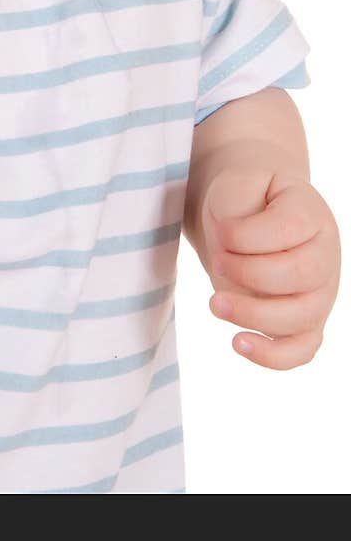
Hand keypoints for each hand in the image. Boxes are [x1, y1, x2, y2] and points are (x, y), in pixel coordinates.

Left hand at [201, 168, 340, 368]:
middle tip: (217, 263)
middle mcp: (324, 256)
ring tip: (215, 304)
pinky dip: (272, 355)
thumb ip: (237, 209)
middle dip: (249, 273)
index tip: (221, 232)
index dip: (246, 235)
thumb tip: (231, 253)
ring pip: (301, 318)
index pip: (288, 228)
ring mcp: (320, 293)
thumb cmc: (245, 199)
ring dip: (253, 315)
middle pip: (301, 275)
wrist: (248, 214)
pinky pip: (301, 350)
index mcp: (311, 214)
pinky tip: (238, 342)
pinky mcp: (305, 323)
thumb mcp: (237, 185)